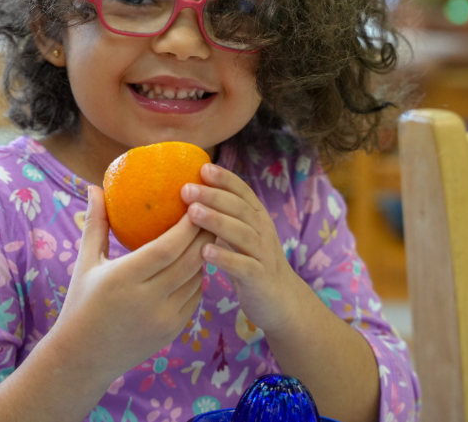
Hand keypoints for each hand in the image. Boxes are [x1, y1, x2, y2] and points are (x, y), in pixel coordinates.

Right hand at [47, 185, 213, 383]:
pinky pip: (195, 298)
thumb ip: (95, 224)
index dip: (186, 226)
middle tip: (210, 211)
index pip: (167, 248)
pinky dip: (198, 277)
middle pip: (189, 261)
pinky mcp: (172, 330)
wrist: (82, 358)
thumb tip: (95, 187)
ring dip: (205, 254)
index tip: (194, 203)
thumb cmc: (81, 303)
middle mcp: (148, 300)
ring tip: (208, 232)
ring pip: (197, 279)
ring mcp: (164, 318)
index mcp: (124, 278)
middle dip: (204, 234)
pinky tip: (197, 261)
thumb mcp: (85, 262)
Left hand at [181, 164, 296, 335]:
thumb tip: (189, 194)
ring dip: (217, 221)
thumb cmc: (251, 261)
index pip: (242, 191)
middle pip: (239, 209)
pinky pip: (244, 266)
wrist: (281, 300)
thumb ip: (223, 215)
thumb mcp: (240, 234)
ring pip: (242, 233)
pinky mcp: (260, 278)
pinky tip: (205, 252)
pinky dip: (225, 258)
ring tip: (192, 213)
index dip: (224, 179)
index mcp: (257, 217)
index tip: (201, 167)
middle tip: (186, 189)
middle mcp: (263, 231)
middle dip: (213, 196)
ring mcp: (263, 254)